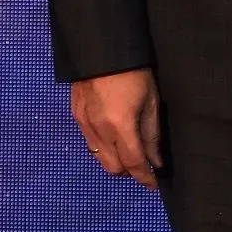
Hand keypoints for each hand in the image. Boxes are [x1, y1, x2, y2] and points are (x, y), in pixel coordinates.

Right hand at [70, 67, 161, 188]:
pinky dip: (102, 147)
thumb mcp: (151, 100)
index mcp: (120, 126)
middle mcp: (98, 129)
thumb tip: (156, 160)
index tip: (155, 184)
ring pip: (99, 157)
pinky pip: (89, 142)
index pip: (134, 163)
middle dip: (130, 172)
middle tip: (144, 166)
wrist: (102, 47)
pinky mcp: (76, 115)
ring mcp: (83, 123)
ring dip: (115, 161)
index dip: (145, 177)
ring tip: (130, 152)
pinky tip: (113, 138)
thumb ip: (152, 134)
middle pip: (113, 168)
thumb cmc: (135, 70)